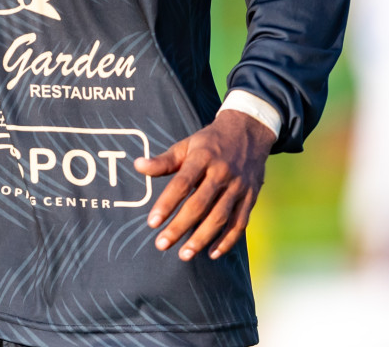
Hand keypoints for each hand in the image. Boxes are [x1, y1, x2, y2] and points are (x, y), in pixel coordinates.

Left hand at [134, 109, 274, 260]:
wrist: (249, 132)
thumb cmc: (210, 142)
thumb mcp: (186, 145)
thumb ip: (163, 161)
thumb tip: (137, 166)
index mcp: (203, 158)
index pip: (182, 183)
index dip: (167, 203)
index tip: (152, 222)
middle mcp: (222, 173)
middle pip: (200, 205)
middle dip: (180, 227)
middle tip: (161, 244)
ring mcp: (238, 187)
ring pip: (220, 217)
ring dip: (202, 238)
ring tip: (184, 254)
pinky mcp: (251, 197)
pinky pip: (240, 223)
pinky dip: (227, 240)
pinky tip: (212, 253)